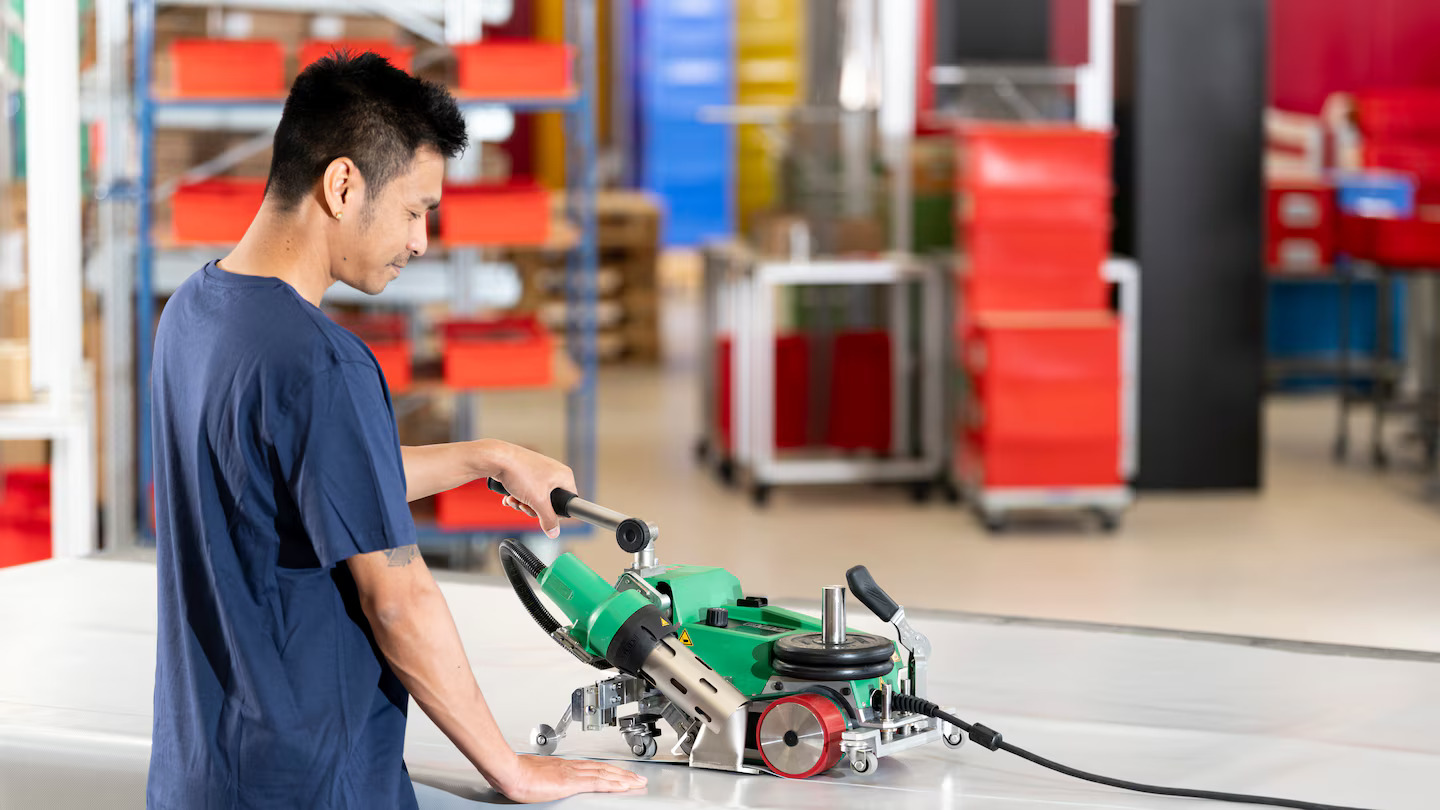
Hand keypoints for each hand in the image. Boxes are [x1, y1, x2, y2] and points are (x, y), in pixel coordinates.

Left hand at [490, 443, 576, 538]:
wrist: (496, 458)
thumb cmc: (519, 472)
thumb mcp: (537, 501)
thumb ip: (548, 519)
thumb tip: (554, 533)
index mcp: (564, 476)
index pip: (568, 502)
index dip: (555, 513)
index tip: (542, 514)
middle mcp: (554, 472)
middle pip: (549, 503)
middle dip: (533, 508)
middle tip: (524, 505)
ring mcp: (540, 472)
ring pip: (536, 498)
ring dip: (523, 503)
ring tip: (513, 500)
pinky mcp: (527, 472)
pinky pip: (527, 491)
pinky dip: (518, 496)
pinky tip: (508, 496)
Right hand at [497, 755, 645, 802]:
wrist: (510, 770)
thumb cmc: (517, 773)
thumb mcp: (536, 774)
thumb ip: (547, 777)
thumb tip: (548, 781)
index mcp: (564, 766)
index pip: (593, 767)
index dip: (609, 770)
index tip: (621, 773)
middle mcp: (571, 767)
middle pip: (603, 769)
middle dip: (622, 774)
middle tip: (638, 778)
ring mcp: (572, 773)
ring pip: (604, 774)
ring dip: (623, 778)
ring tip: (636, 782)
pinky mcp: (570, 782)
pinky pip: (597, 782)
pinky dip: (612, 784)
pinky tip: (622, 786)